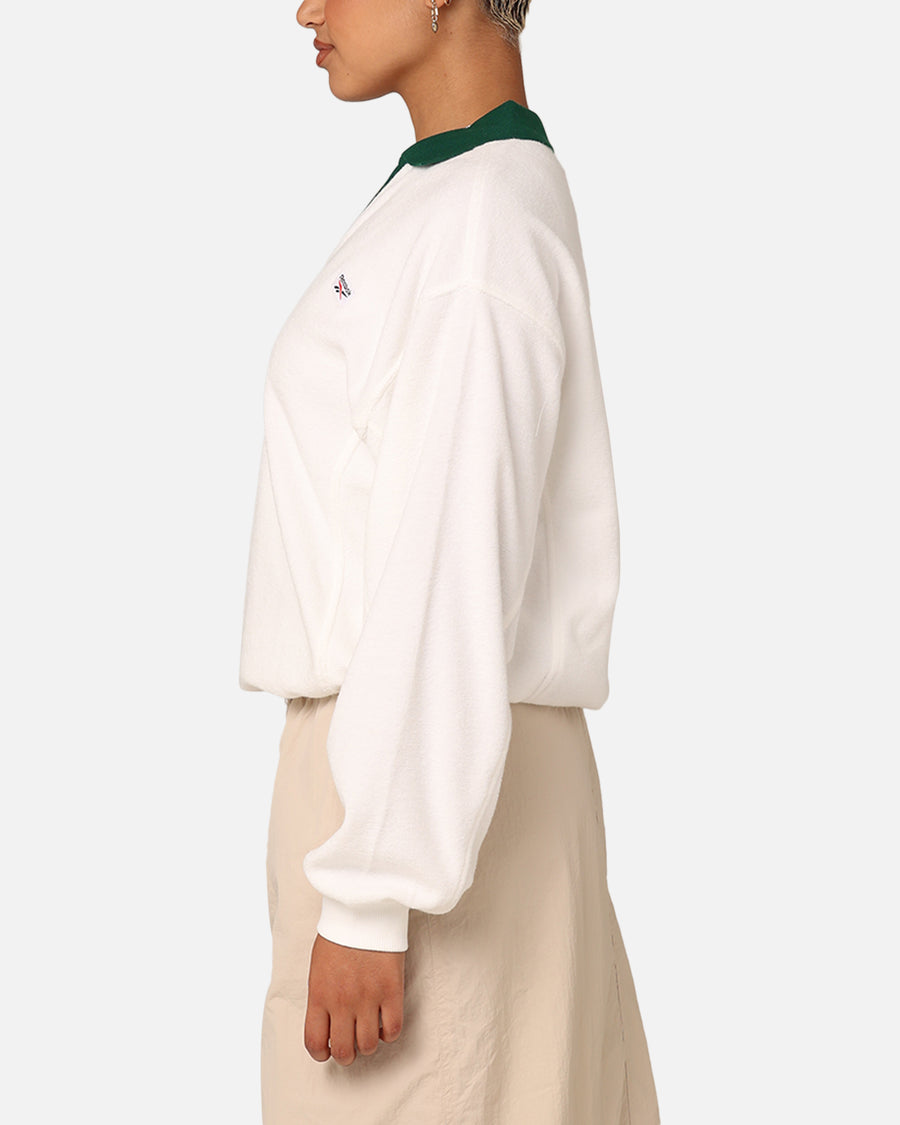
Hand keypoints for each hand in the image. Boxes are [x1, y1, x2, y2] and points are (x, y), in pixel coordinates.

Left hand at [305, 932, 405, 1065]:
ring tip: (369, 1030)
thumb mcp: (318, 968)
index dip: (321, 1054)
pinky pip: (393, 1029)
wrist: (363, 908)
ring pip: (369, 1045)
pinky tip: (385, 1021)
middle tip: (351, 1044)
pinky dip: (389, 1032)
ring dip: (368, 1043)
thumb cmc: (339, 935)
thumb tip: (326, 1023)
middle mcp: (342, 1002)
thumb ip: (320, 997)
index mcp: (319, 995)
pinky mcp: (391, 990)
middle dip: (346, 1054)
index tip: (327, 1051)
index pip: (314, 1043)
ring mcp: (368, 997)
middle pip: (344, 1051)